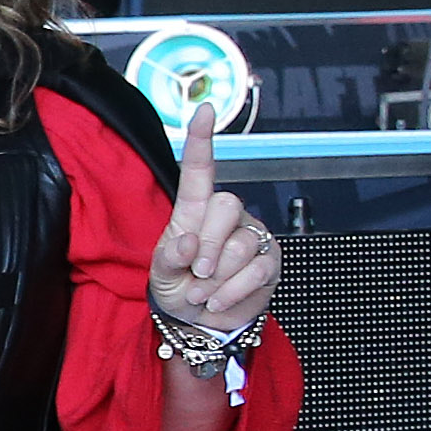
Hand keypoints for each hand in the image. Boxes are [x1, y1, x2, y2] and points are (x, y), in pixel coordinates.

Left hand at [148, 107, 278, 333]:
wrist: (201, 321)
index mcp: (194, 210)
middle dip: (208, 244)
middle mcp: (226, 216)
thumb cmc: (178, 286)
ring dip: (216, 277)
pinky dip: (232, 291)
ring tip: (203, 291)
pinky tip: (219, 300)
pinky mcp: (270, 260)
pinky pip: (256, 270)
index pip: (200, 170)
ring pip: (240, 243)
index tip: (204, 110)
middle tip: (196, 274)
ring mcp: (251, 236)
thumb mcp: (161, 273)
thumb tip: (190, 243)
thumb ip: (169, 257)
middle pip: (226, 205)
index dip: (201, 139)